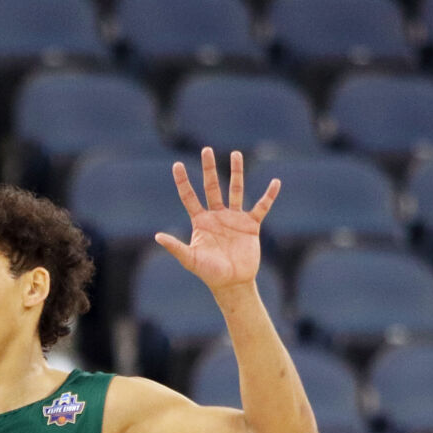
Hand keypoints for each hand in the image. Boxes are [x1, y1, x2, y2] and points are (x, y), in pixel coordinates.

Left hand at [154, 148, 280, 292]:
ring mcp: (234, 218)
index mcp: (201, 221)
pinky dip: (269, 195)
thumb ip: (176, 246)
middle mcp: (217, 216)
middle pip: (212, 187)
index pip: (189, 197)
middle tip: (206, 150)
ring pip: (235, 190)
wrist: (232, 283)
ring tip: (235, 154)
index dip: (183, 181)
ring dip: (236, 172)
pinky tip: (275, 182)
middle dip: (209, 168)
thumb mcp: (190, 259)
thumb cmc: (209, 272)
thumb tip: (157, 236)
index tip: (177, 164)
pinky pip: (262, 206)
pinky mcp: (251, 225)